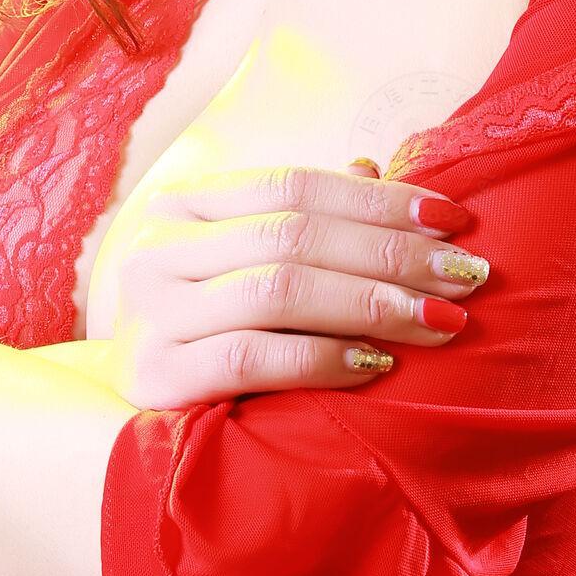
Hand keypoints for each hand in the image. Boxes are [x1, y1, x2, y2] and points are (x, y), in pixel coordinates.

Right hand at [92, 158, 491, 412]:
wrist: (107, 409)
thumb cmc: (197, 330)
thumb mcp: (239, 265)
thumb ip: (298, 219)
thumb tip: (374, 166)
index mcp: (182, 206)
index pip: (294, 185)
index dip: (378, 199)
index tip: (454, 218)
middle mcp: (158, 249)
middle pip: (295, 234)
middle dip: (392, 252)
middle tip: (467, 275)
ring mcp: (151, 313)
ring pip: (278, 290)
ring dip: (372, 303)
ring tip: (440, 321)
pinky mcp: (154, 377)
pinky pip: (252, 358)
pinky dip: (322, 358)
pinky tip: (376, 365)